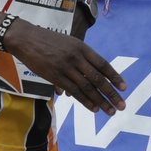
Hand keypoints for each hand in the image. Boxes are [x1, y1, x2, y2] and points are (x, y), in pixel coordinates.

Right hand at [3, 20, 126, 113]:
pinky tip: (94, 108)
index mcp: (82, 48)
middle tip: (121, 105)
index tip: (124, 88)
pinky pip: (74, 91)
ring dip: (101, 101)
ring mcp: (66, 67)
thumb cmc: (48, 40)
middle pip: (98, 79)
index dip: (114, 77)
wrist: (27, 39)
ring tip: (110, 111)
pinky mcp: (55, 76)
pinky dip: (85, 101)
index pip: (103, 64)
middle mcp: (76, 57)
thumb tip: (88, 76)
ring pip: (87, 88)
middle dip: (111, 93)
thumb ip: (79, 59)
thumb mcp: (68, 43)